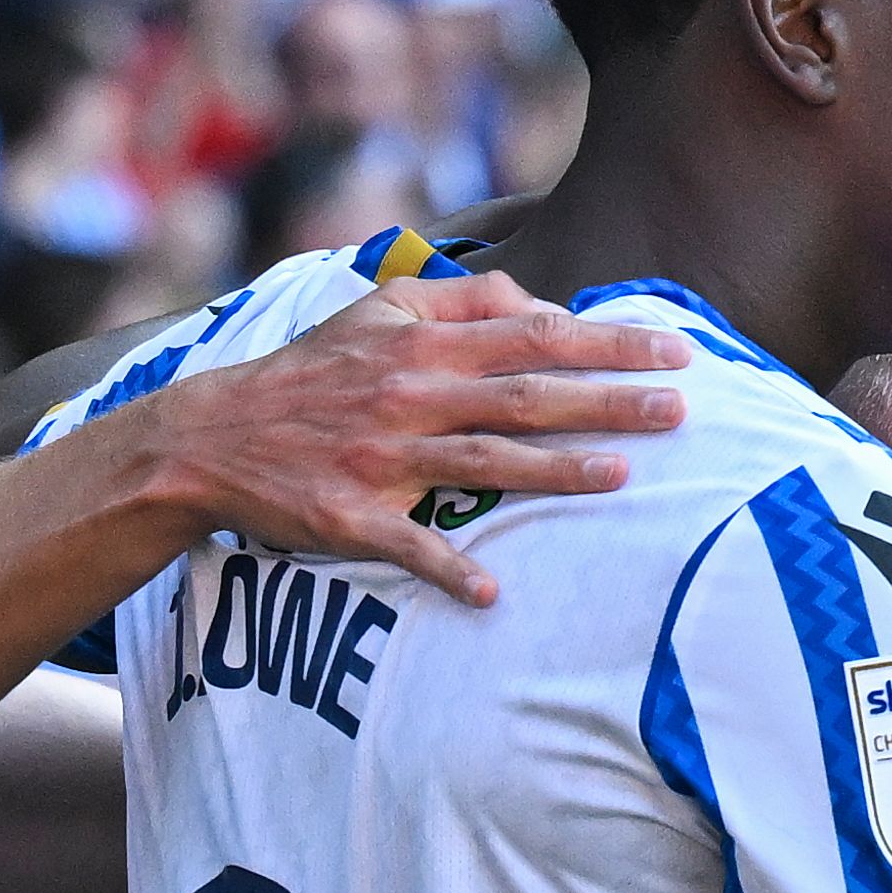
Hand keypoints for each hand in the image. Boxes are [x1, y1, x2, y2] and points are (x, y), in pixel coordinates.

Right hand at [74, 272, 684, 608]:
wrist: (212, 435)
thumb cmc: (312, 373)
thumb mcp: (377, 309)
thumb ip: (461, 297)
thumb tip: (541, 306)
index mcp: (421, 343)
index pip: (536, 336)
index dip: (609, 342)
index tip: (674, 351)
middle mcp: (409, 394)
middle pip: (526, 395)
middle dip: (607, 401)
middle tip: (679, 411)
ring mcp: (381, 459)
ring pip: (482, 464)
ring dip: (552, 472)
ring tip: (620, 477)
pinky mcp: (350, 517)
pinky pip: (407, 546)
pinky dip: (446, 570)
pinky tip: (491, 594)